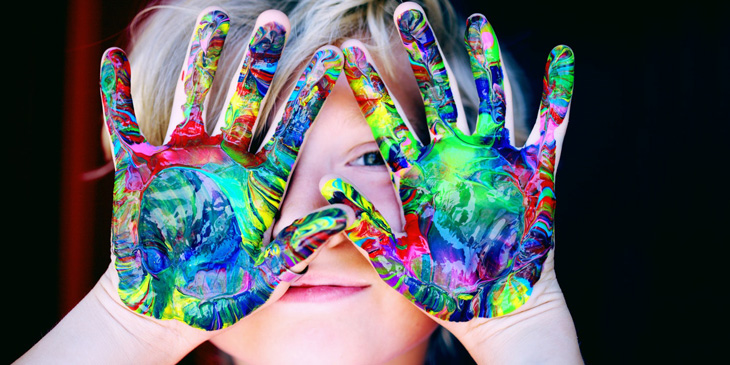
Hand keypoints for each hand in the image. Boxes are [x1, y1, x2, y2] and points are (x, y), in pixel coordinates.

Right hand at [101, 8, 343, 329]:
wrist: (170, 301)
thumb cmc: (225, 289)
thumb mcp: (268, 271)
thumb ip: (304, 240)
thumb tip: (349, 212)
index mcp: (261, 180)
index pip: (292, 128)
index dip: (310, 94)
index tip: (333, 55)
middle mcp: (226, 158)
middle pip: (247, 99)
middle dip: (259, 60)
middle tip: (275, 19)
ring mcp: (183, 157)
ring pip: (195, 96)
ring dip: (201, 58)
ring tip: (213, 16)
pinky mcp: (139, 167)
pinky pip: (124, 123)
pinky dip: (115, 95)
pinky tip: (111, 60)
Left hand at [322, 5, 573, 321]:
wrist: (492, 306)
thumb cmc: (441, 287)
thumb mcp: (395, 257)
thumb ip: (364, 222)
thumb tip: (324, 189)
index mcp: (418, 173)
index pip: (387, 120)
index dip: (368, 86)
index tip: (344, 52)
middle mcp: (454, 156)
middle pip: (435, 92)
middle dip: (422, 52)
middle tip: (406, 9)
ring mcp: (495, 158)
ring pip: (489, 96)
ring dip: (486, 59)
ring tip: (478, 22)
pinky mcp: (535, 170)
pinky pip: (551, 124)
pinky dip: (560, 92)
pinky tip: (562, 55)